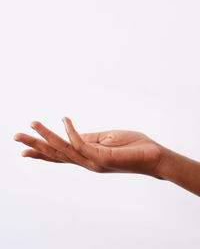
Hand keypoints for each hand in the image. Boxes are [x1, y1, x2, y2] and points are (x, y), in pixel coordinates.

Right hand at [14, 117, 162, 177]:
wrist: (155, 157)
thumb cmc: (132, 147)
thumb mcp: (106, 140)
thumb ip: (88, 138)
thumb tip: (70, 133)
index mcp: (87, 157)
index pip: (60, 155)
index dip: (42, 152)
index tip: (24, 150)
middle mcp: (87, 162)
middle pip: (56, 154)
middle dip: (35, 145)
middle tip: (15, 136)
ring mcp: (93, 162)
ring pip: (63, 149)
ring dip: (46, 137)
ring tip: (32, 124)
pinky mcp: (102, 158)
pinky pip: (82, 143)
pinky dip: (71, 131)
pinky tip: (64, 119)